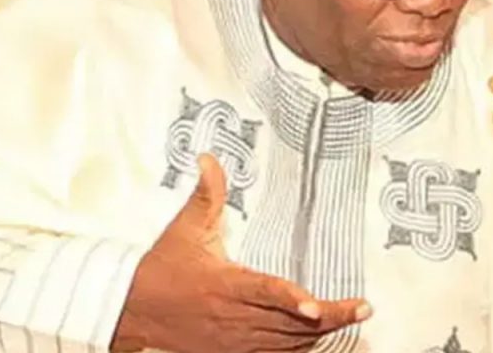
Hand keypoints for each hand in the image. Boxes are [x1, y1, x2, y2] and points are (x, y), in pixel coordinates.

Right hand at [113, 154, 371, 352]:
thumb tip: (209, 158)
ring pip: (285, 344)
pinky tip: (317, 337)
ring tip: (351, 318)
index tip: (318, 306)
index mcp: (224, 284)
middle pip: (288, 324)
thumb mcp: (186, 228)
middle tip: (361, 308)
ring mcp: (233, 341)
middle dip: (329, 318)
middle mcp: (233, 317)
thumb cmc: (162, 267)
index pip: (265, 293)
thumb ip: (206, 194)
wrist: (132, 309)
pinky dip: (297, 348)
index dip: (292, 300)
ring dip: (318, 334)